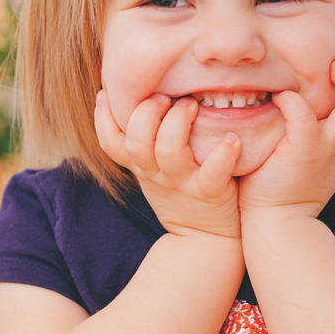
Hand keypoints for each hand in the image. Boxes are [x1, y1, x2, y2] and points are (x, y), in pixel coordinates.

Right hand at [94, 90, 242, 238]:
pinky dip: (223, 153)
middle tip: (164, 97)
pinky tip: (232, 138)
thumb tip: (140, 99)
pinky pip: (213, 172)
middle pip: (136, 142)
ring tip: (192, 105)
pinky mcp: (209, 193)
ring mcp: (182, 183)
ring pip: (169, 151)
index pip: (110, 142)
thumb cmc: (180, 194)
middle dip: (146, 112)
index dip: (102, 117)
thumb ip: (145, 142)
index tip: (106, 92)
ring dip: (179, 122)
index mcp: (141, 166)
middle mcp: (156, 173)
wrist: (204, 241)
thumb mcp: (152, 172)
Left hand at [238, 50, 334, 219]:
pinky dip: (294, 101)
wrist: (278, 223)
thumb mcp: (310, 155)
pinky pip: (304, 118)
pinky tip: (281, 97)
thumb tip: (302, 99)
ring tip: (329, 68)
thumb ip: (315, 130)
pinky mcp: (302, 153)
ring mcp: (326, 149)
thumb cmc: (285, 185)